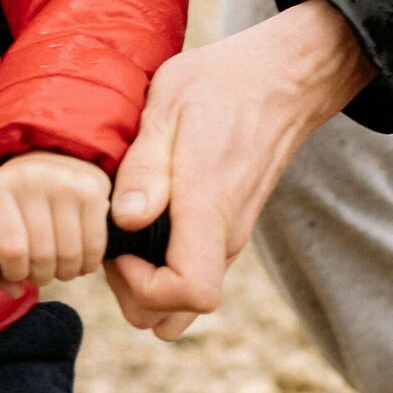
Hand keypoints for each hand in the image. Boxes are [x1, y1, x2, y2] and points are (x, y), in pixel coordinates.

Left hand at [0, 151, 112, 292]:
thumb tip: (14, 290)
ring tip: (59, 267)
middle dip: (41, 276)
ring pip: (70, 255)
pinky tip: (80, 260)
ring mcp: (65, 182)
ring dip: (65, 273)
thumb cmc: (14, 200)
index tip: (18, 273)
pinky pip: (95, 246)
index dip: (16, 273)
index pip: (10, 250)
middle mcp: (31, 180)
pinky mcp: (93, 189)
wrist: (48, 157)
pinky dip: (88, 264)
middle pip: (42, 256)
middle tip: (41, 273)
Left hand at [106, 0, 373, 341]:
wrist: (279, 79)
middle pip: (179, 313)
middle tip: (112, 240)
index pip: (193, 292)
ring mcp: (232, 236)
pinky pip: (196, 273)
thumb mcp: (168, 106)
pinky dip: (164, 267)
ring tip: (125, 232)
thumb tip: (127, 220)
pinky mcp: (229, 230)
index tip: (121, 247)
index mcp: (210, 207)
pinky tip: (145, 223)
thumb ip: (146, 167)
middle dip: (133, 292)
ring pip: (186, 301)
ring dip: (147, 284)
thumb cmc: (221, 84)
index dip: (145, 287)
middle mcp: (227, 234)